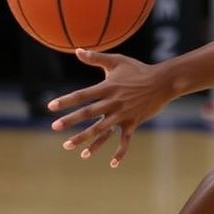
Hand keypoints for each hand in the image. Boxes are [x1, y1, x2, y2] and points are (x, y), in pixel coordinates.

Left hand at [48, 50, 173, 166]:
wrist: (163, 82)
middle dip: (70, 121)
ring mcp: (123, 115)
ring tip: (68, 145)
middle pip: (88, 113)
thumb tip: (77, 50)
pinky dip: (120, 153)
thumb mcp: (117, 61)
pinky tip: (111, 163)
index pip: (83, 95)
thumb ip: (96, 58)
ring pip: (101, 130)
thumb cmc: (139, 70)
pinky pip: (125, 141)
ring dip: (84, 138)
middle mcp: (113, 102)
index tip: (51, 106)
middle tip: (55, 127)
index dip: (66, 100)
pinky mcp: (133, 123)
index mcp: (108, 87)